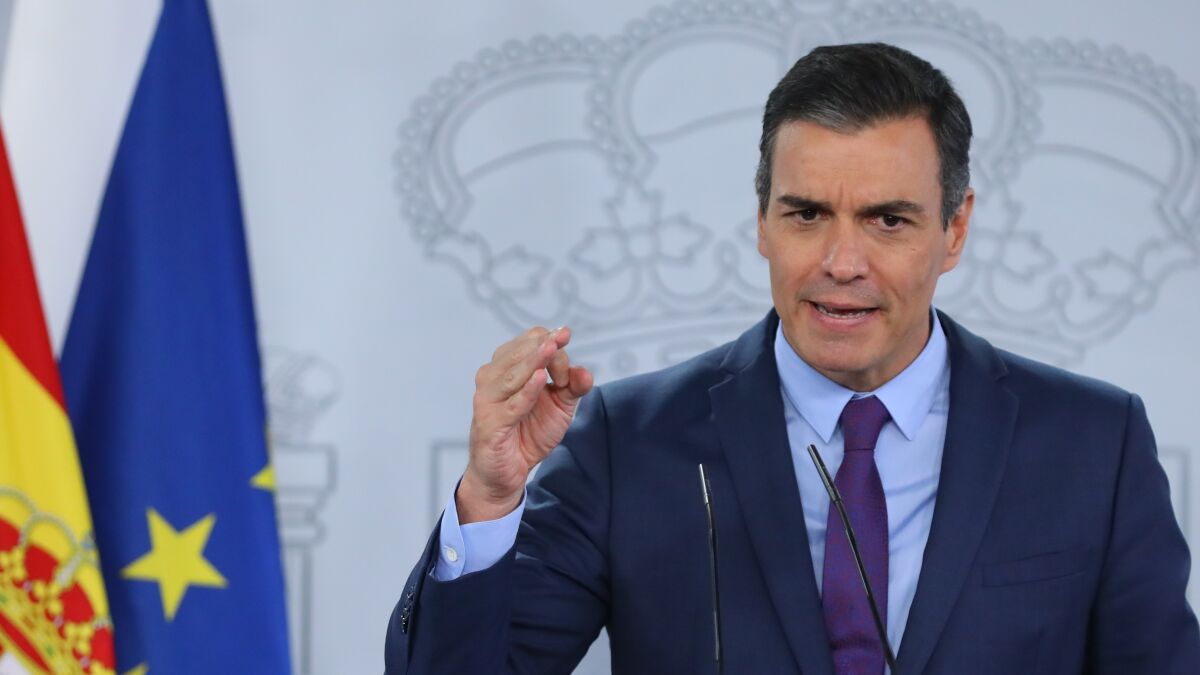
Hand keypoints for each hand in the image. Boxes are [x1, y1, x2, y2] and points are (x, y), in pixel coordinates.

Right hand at [458, 326, 593, 522]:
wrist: (506, 472)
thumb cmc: (528, 434)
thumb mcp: (559, 407)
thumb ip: (572, 387)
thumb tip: (585, 372)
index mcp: (507, 368)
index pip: (530, 342)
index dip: (553, 345)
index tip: (568, 359)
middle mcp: (493, 378)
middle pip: (522, 352)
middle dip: (547, 349)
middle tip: (564, 342)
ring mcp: (488, 400)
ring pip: (513, 374)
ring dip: (535, 360)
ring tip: (552, 347)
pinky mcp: (490, 423)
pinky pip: (511, 405)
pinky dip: (526, 391)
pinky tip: (538, 379)